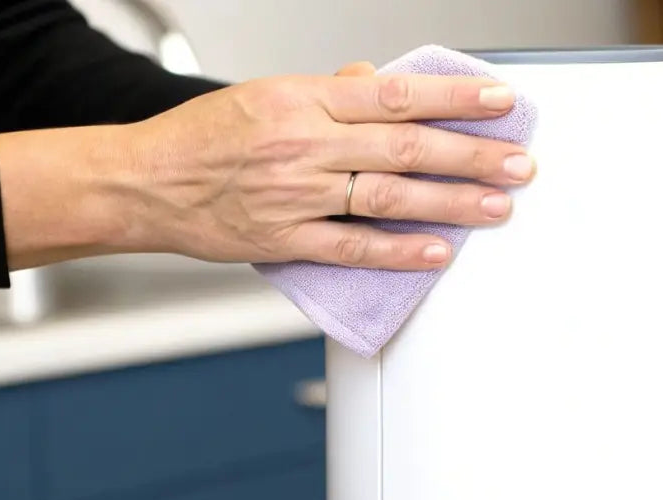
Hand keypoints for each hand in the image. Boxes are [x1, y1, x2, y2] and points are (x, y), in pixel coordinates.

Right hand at [115, 67, 534, 269]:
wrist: (144, 182)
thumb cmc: (202, 138)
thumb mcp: (267, 94)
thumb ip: (329, 93)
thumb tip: (380, 83)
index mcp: (303, 100)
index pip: (396, 94)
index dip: (455, 96)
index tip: (500, 100)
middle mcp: (304, 144)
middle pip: (406, 146)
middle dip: (473, 154)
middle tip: (518, 162)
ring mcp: (295, 194)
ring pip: (389, 196)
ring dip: (452, 202)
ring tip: (498, 205)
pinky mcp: (284, 240)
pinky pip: (352, 247)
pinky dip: (398, 251)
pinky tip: (438, 252)